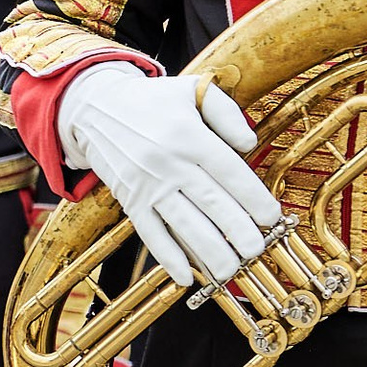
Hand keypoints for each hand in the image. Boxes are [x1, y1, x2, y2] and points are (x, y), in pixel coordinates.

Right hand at [57, 60, 281, 292]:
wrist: (94, 106)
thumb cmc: (152, 99)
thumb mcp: (192, 89)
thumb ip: (226, 113)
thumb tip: (249, 145)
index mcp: (189, 134)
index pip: (229, 170)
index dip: (253, 197)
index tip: (272, 217)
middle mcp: (168, 162)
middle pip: (210, 202)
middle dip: (237, 230)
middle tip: (257, 250)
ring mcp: (147, 184)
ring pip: (184, 223)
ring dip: (209, 251)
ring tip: (231, 270)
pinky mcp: (130, 200)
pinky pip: (150, 233)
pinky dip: (167, 257)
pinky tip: (185, 277)